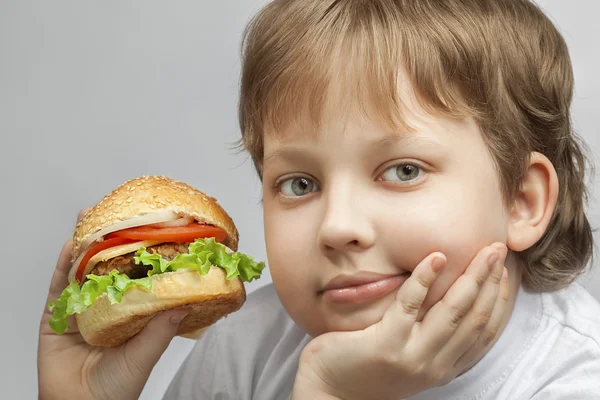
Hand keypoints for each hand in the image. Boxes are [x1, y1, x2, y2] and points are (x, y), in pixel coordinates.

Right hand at [37, 209, 187, 399]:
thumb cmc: (116, 389)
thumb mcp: (144, 355)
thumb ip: (160, 330)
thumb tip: (185, 303)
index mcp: (130, 313)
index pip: (137, 277)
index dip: (144, 255)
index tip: (155, 231)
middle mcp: (106, 307)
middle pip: (108, 267)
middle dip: (113, 241)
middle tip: (121, 213)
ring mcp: (80, 309)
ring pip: (82, 271)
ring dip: (85, 243)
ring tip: (93, 216)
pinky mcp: (56, 317)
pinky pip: (58, 286)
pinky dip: (62, 264)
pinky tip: (70, 244)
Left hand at [291, 243, 508, 399]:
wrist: (329, 390)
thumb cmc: (365, 365)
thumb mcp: (409, 354)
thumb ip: (430, 334)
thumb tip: (447, 295)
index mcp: (444, 367)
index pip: (484, 333)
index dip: (499, 301)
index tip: (504, 272)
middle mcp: (435, 365)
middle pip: (475, 317)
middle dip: (491, 281)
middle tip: (499, 250)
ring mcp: (413, 356)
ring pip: (453, 311)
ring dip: (472, 277)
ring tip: (482, 250)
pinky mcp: (387, 344)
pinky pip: (410, 303)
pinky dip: (425, 278)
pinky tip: (436, 257)